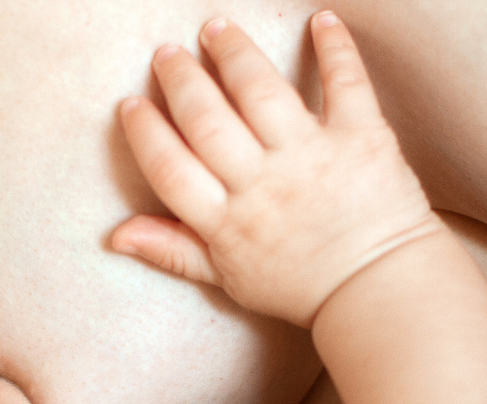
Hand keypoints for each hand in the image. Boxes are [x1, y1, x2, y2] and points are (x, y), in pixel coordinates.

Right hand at [112, 12, 440, 326]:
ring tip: (215, 29)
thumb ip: (172, 250)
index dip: (146, 133)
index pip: (171, 168)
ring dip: (234, 55)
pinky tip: (321, 20)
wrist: (374, 290)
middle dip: (181, 81)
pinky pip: (344, 83)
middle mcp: (261, 184)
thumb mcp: (225, 278)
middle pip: (207, 121)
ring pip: (261, 93)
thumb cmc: (295, 287)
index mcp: (224, 222)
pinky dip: (334, 48)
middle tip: (166, 54)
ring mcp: (309, 157)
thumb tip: (116, 235)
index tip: (132, 104)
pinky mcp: (360, 138)